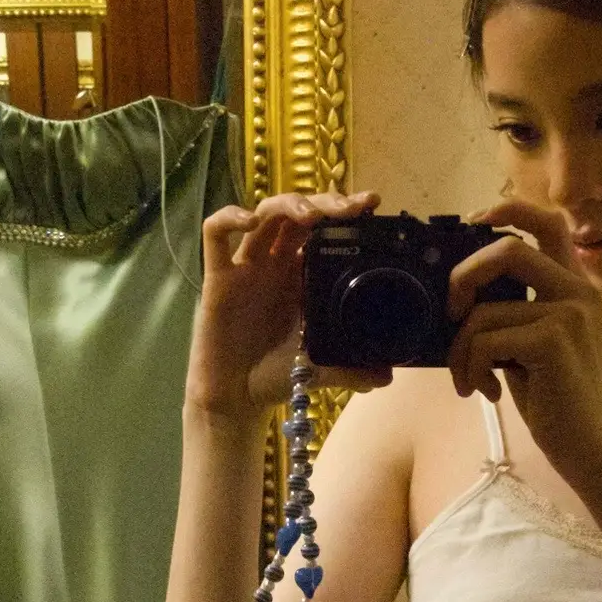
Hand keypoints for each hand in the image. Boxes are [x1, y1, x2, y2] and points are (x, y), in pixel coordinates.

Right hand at [186, 189, 392, 417]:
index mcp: (304, 276)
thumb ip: (351, 369)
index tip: (370, 203)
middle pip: (299, 213)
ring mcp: (247, 268)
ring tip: (312, 215)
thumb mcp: (320, 369)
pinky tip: (249, 221)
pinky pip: (215, 235)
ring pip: (264, 213)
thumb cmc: (275, 376)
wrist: (236, 399)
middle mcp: (276, 264)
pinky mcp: (218, 278)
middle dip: (324, 202)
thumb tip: (386, 377)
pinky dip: (229, 218)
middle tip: (348, 208)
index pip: (325, 229)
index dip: (345, 211)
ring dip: (289, 205)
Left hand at [446, 199, 601, 480]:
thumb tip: (459, 291)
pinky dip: (470, 368)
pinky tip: (485, 391)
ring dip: (460, 350)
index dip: (508, 210)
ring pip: (483, 311)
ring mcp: (569, 313)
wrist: (585, 445)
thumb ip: (510, 308)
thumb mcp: (530, 341)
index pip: (548, 222)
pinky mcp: (553, 340)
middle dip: (464, 277)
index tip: (472, 221)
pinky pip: (485, 340)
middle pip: (508, 249)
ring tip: (470, 379)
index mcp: (575, 285)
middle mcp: (579, 291)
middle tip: (451, 313)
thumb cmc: (552, 395)